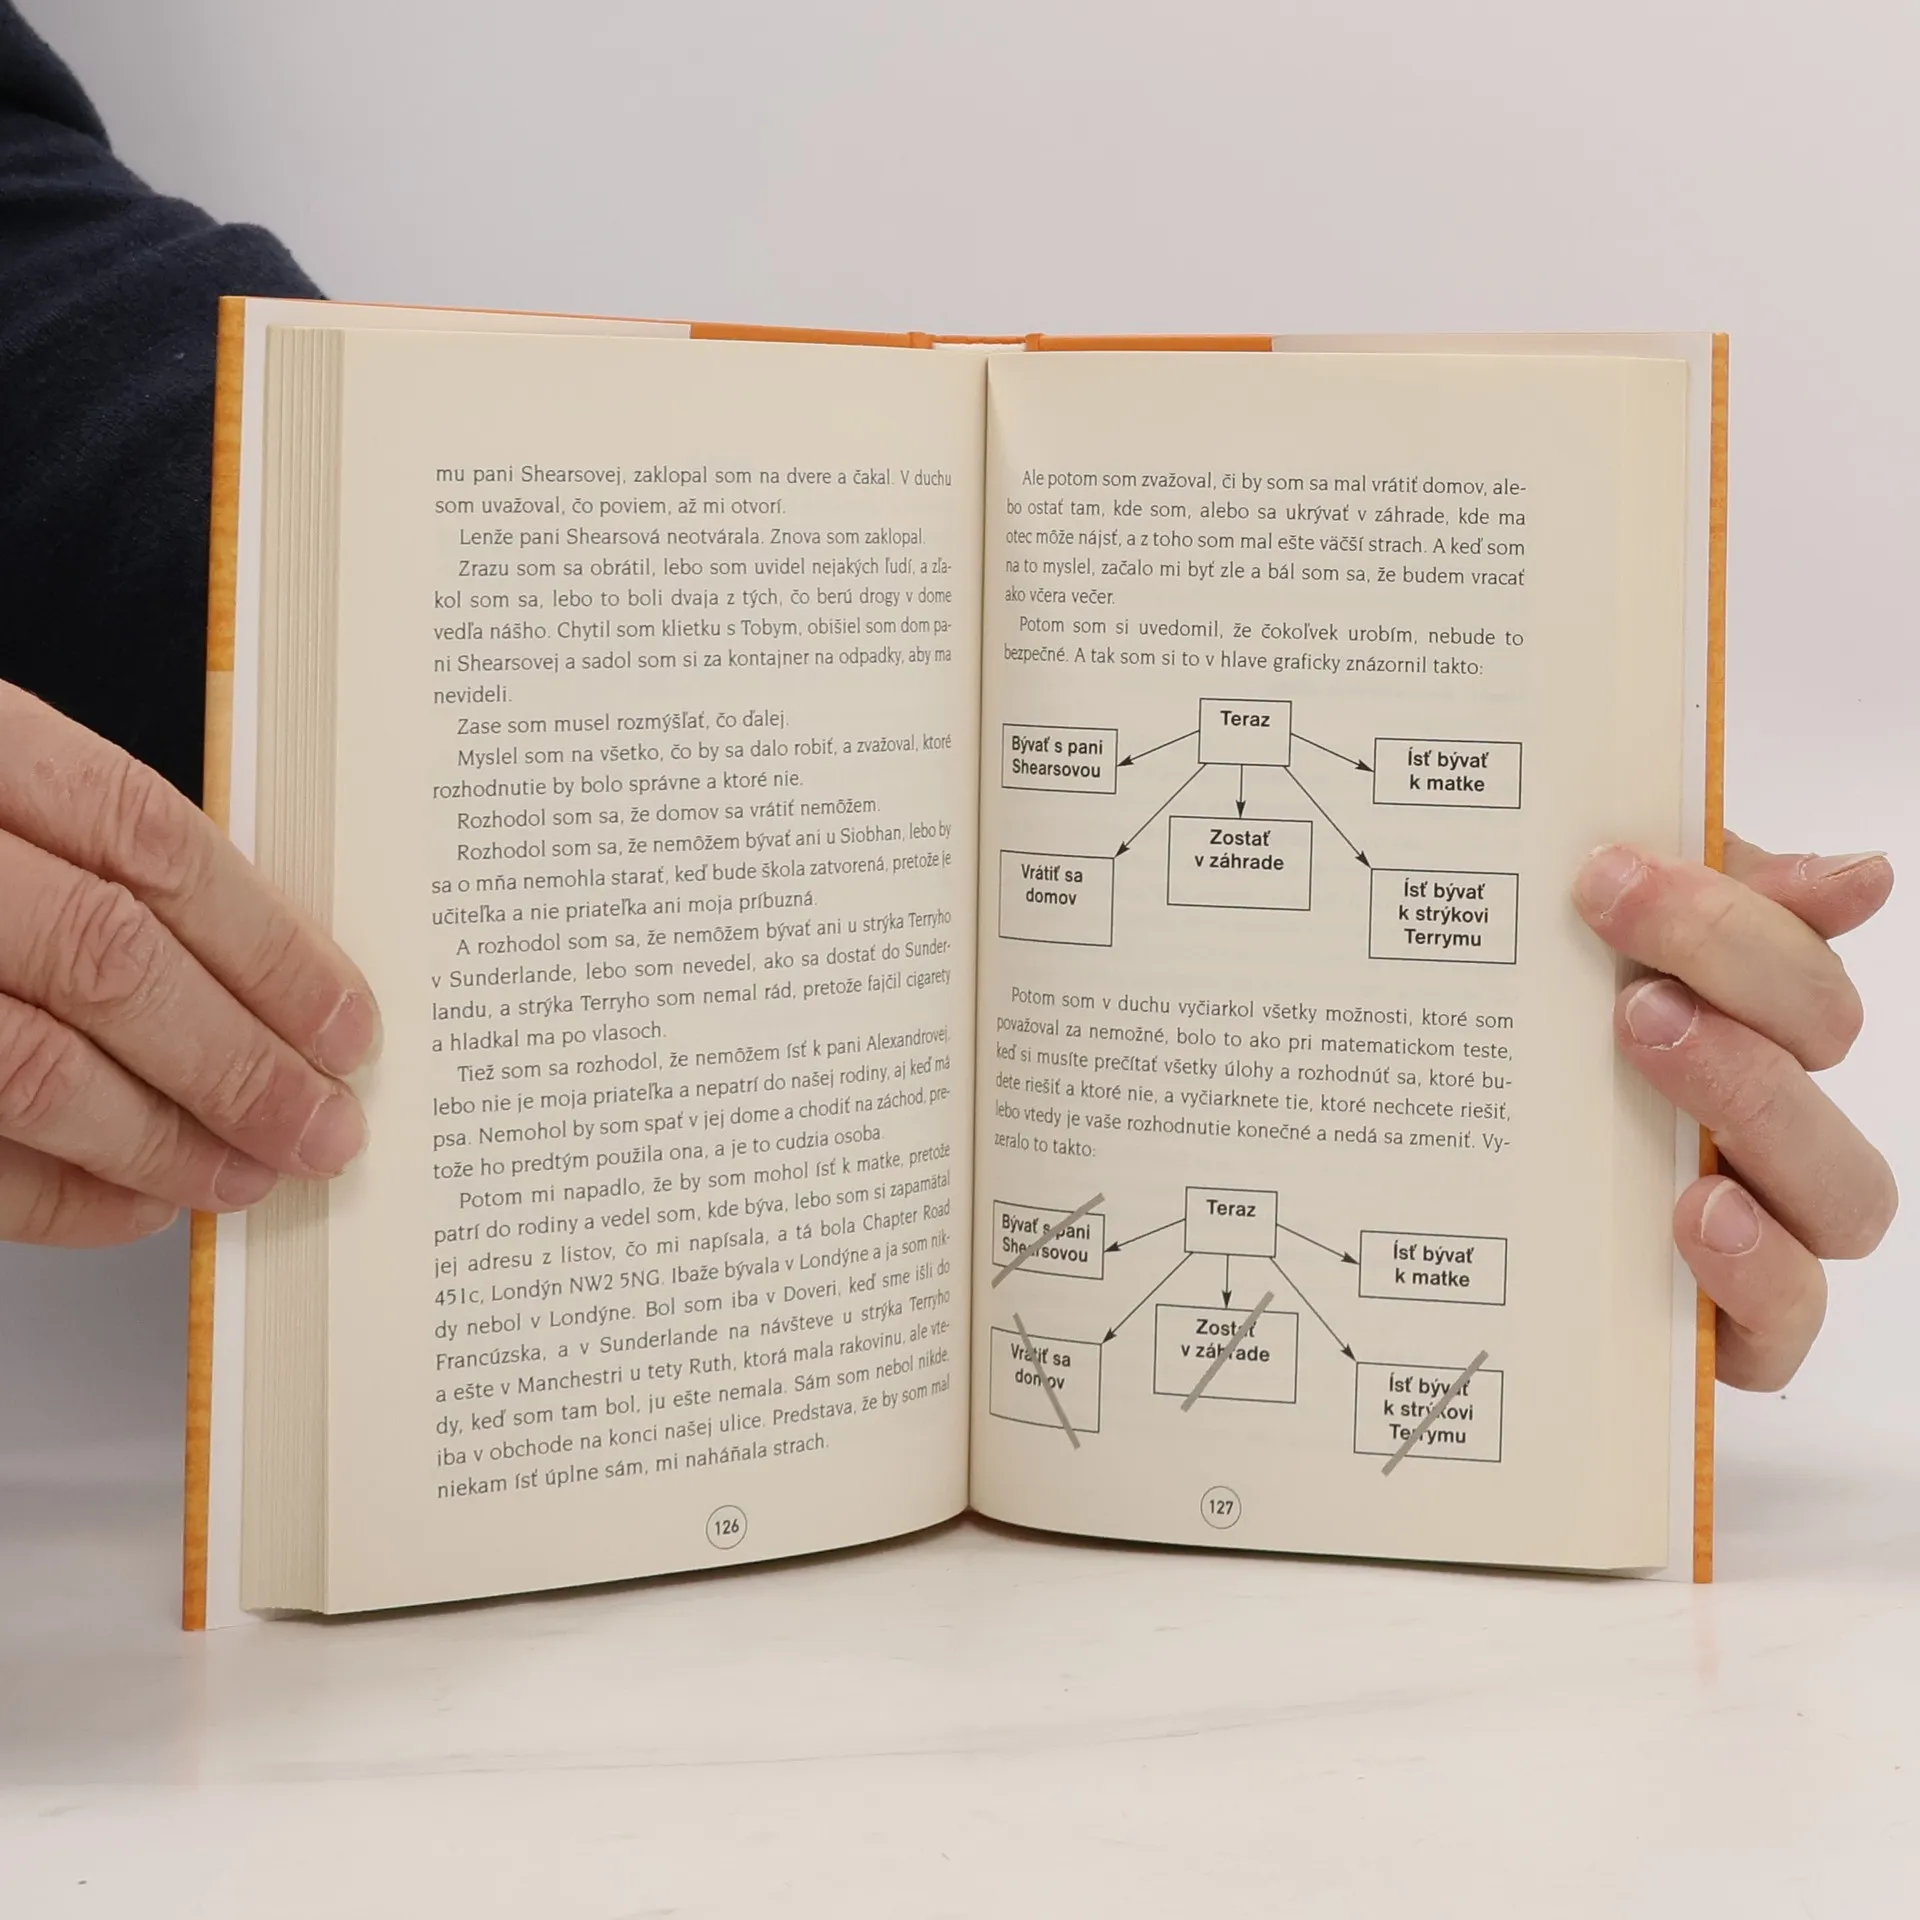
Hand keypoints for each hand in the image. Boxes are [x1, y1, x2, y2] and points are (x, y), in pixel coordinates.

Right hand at [0, 683, 377, 1245]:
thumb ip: (87, 847)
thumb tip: (267, 965)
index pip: (149, 840)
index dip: (268, 943)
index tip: (348, 1021)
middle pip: (110, 961)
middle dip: (242, 1060)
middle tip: (329, 1124)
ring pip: (35, 1068)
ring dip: (167, 1140)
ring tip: (257, 1171)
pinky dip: (59, 1195)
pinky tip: (140, 1205)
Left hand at [1574, 835, 1896, 1389]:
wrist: (1405, 1234)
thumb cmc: (1521, 1071)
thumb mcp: (1578, 965)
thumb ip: (1698, 900)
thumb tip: (1857, 877)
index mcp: (1737, 1027)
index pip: (1795, 967)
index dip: (1741, 917)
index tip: (1618, 872)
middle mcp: (1760, 1128)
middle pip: (1822, 1049)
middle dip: (1742, 982)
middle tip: (1627, 971)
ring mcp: (1754, 1232)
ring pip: (1841, 1191)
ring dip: (1761, 1106)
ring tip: (1654, 1050)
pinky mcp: (1712, 1333)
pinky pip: (1778, 1325)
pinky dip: (1759, 1273)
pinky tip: (1699, 1213)